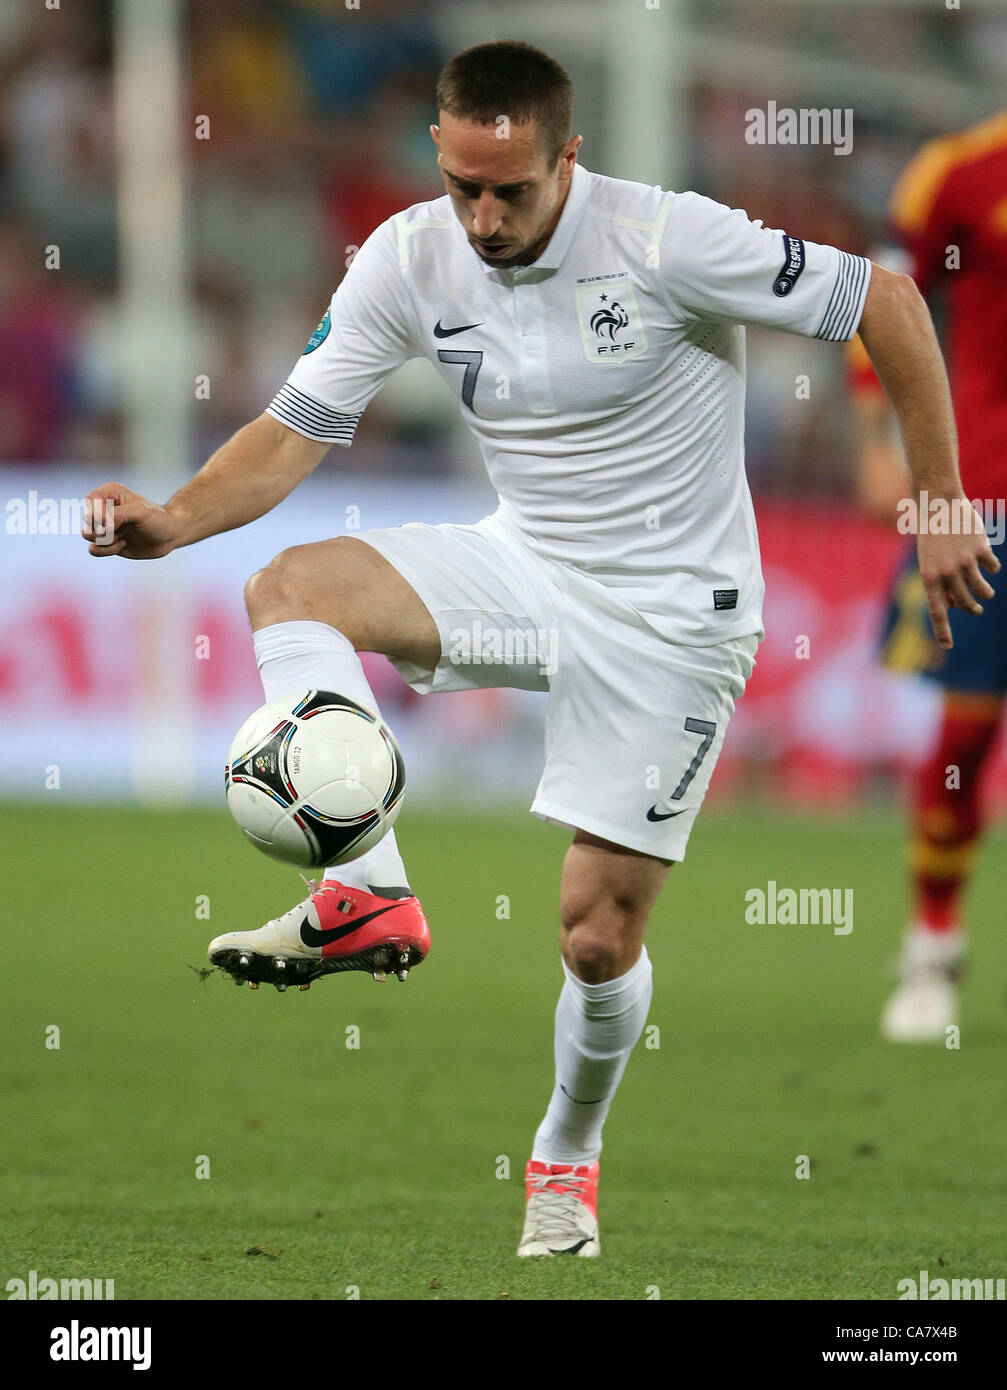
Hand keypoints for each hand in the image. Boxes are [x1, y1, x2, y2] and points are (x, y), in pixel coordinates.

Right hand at [81, 483, 178, 558]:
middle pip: (87, 519)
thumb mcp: (140, 513)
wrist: (170, 536)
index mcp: (110, 494)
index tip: (114, 520)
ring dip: (106, 540)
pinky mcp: (107, 542)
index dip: (98, 513)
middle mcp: (103, 508)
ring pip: (87, 535)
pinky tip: (123, 544)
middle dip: (104, 528)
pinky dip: (106, 550)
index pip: (90, 501)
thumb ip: (117, 515)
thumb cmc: (158, 520)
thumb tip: (100, 524)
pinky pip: (93, 550)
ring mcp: (104, 526)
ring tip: (123, 537)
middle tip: (122, 529)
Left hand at [917, 501, 999, 648]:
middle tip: (977, 609)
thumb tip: (954, 605)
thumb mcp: (929, 561)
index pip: (937, 611)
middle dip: (973, 608)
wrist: (939, 504)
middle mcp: (947, 572)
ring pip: (983, 590)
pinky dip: (992, 568)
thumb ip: (940, 584)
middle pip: (965, 603)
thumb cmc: (932, 536)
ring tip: (985, 594)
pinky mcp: (981, 550)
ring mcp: (965, 561)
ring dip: (985, 594)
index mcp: (929, 577)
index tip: (947, 647)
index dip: (943, 630)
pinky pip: (993, 568)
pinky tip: (988, 564)